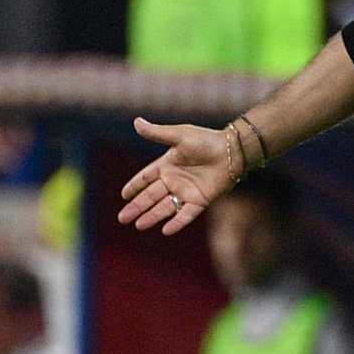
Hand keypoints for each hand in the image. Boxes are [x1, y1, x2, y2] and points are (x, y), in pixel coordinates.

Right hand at [117, 118, 234, 234]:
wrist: (231, 151)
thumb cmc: (206, 140)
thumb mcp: (179, 135)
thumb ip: (157, 133)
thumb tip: (136, 121)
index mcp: (168, 164)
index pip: (146, 177)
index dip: (135, 186)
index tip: (123, 195)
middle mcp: (175, 180)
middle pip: (151, 196)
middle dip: (137, 207)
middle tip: (122, 218)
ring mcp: (187, 192)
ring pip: (165, 207)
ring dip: (152, 216)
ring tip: (138, 225)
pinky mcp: (200, 200)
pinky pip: (186, 214)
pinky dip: (176, 223)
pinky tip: (166, 231)